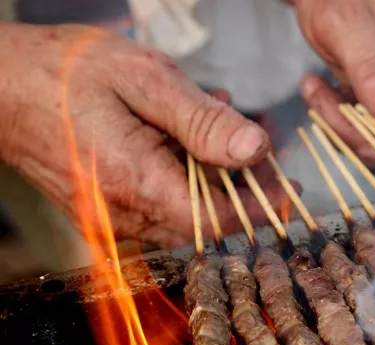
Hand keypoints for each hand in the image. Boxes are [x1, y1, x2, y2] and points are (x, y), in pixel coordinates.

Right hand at [0, 22, 299, 248]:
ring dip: (212, 177)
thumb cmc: (65, 71)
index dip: (259, 206)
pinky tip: (182, 137)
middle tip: (258, 145)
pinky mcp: (104, 213)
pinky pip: (159, 206)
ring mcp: (111, 219)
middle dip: (240, 186)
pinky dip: (182, 178)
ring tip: (214, 122)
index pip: (218, 221)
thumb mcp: (145, 79)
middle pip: (206, 221)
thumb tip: (257, 149)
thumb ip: (203, 120)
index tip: (287, 184)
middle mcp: (122, 215)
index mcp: (134, 184)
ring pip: (186, 214)